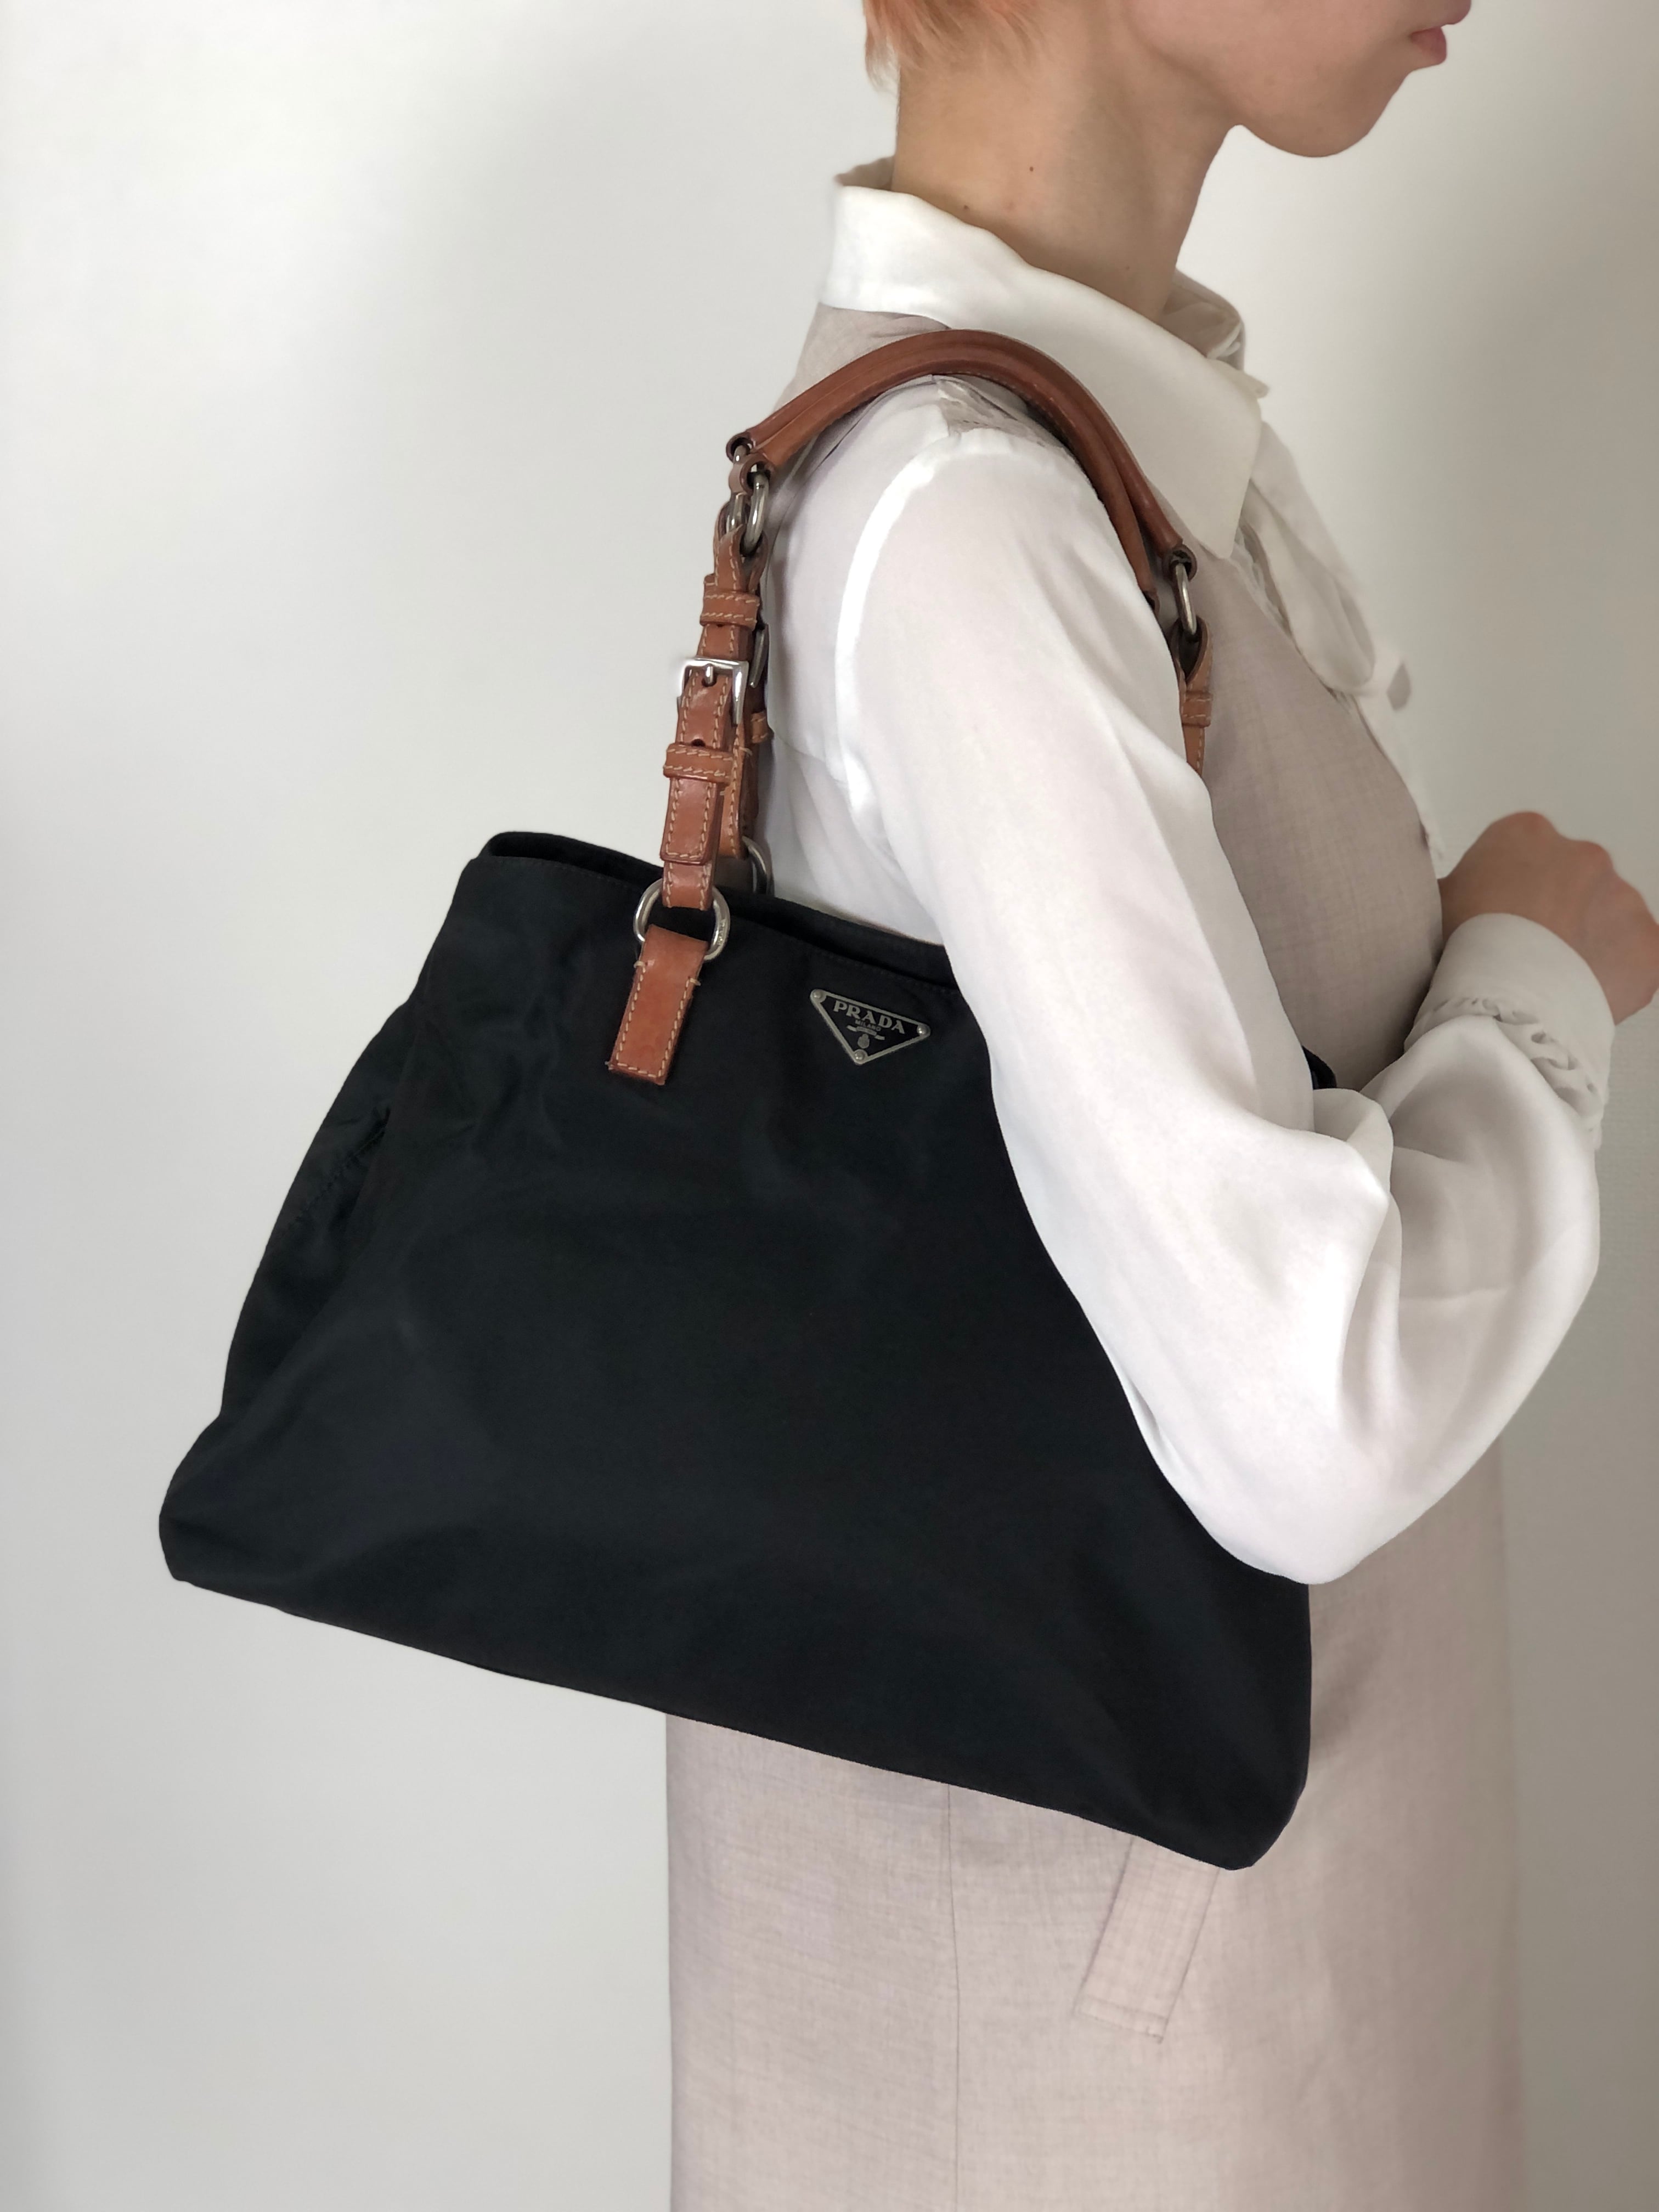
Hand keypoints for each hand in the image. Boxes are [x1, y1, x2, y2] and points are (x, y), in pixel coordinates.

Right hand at [1440, 812, 1658, 1024]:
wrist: (1505, 1001)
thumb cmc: (1461, 947)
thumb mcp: (1435, 904)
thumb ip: (1456, 887)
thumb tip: (1460, 896)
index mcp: (1525, 834)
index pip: (1520, 853)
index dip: (1505, 890)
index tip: (1493, 922)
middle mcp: (1584, 854)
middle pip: (1569, 881)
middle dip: (1554, 912)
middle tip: (1524, 953)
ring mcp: (1624, 898)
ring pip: (1606, 917)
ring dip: (1585, 942)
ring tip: (1552, 980)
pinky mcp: (1649, 944)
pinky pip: (1634, 957)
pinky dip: (1614, 974)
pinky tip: (1581, 994)